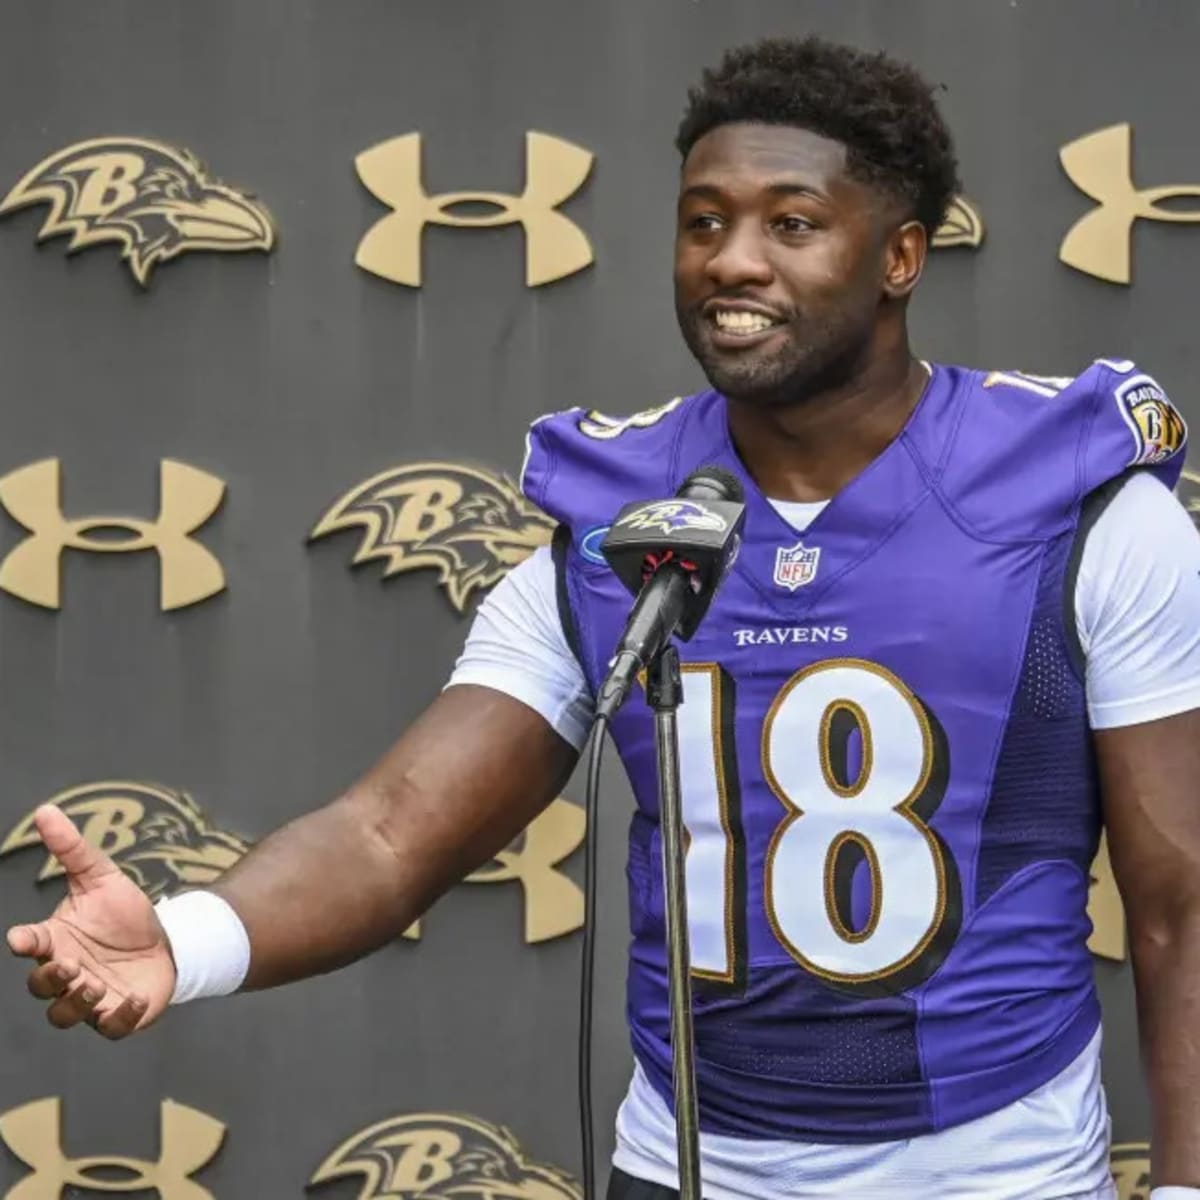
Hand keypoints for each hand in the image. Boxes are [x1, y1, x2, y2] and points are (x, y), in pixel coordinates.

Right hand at [6, 805, 176, 1037]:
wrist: (169, 940)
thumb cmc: (124, 913)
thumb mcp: (102, 877)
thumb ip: (73, 849)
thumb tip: (45, 810)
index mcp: (57, 941)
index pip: (30, 946)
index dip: (24, 943)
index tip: (22, 937)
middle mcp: (68, 973)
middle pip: (41, 986)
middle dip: (51, 978)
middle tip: (72, 964)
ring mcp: (91, 998)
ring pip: (64, 1015)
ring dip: (76, 1003)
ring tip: (95, 984)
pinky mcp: (119, 1015)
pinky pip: (110, 1028)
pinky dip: (120, 1017)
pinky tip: (137, 999)